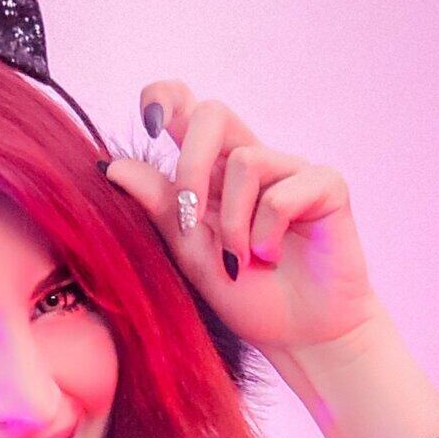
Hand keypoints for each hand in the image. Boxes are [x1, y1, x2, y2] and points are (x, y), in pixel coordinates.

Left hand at [102, 81, 386, 360]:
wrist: (301, 338)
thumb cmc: (249, 299)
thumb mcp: (191, 257)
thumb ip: (160, 210)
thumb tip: (113, 166)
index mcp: (213, 173)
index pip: (187, 107)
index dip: (164, 99)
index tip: (148, 127)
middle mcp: (252, 162)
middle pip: (212, 113)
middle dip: (191, 167)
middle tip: (192, 221)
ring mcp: (291, 170)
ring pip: (243, 162)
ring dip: (232, 222)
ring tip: (243, 261)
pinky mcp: (326, 185)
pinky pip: (281, 192)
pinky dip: (266, 233)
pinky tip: (271, 258)